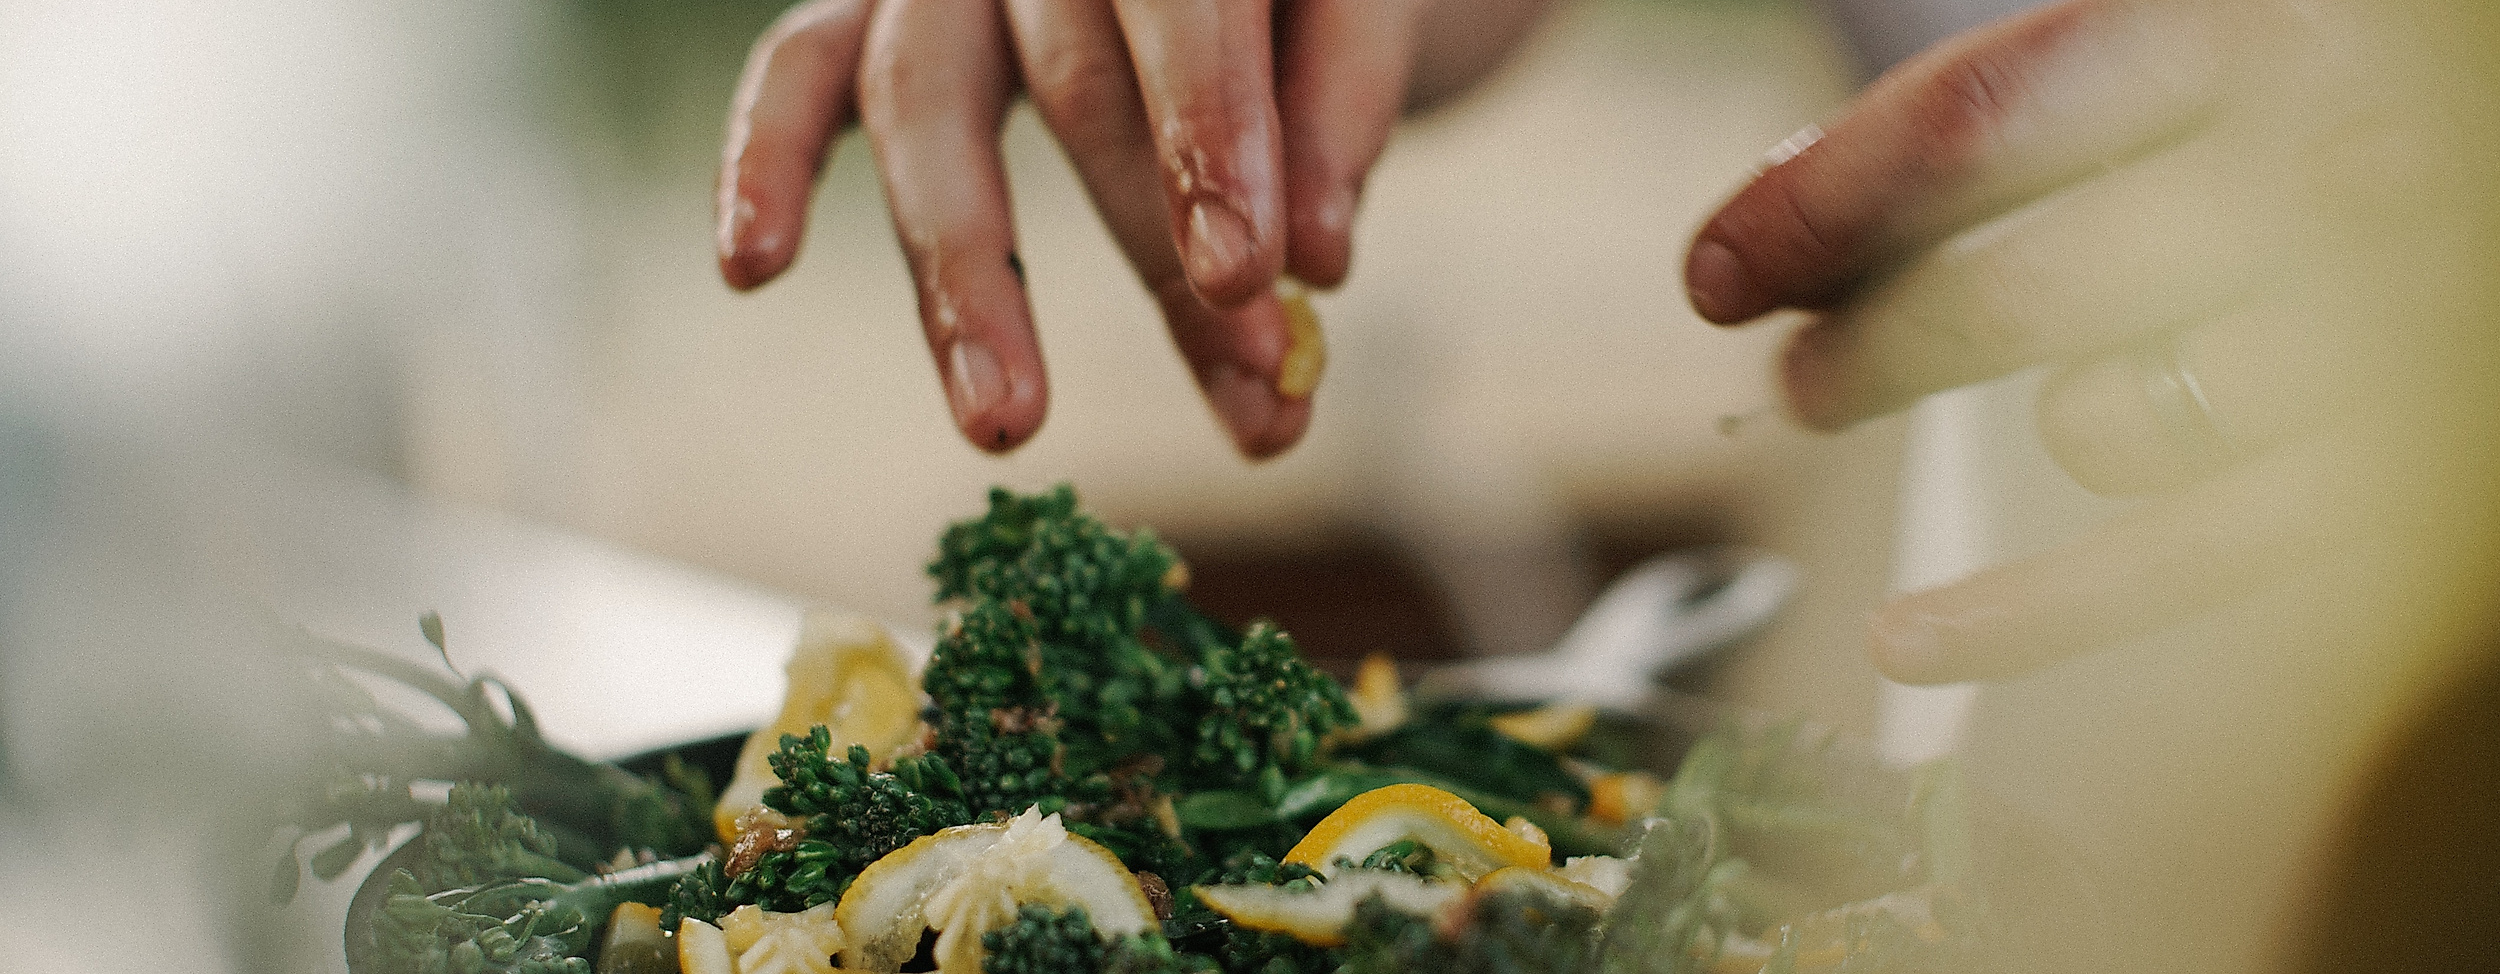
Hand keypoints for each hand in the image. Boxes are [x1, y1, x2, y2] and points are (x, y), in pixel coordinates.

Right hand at [714, 0, 1548, 457]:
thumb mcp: (1357, 14)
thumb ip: (1340, 117)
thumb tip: (1315, 267)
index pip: (1184, 3)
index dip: (1214, 137)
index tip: (1249, 277)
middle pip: (1074, 78)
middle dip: (1157, 246)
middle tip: (1245, 380)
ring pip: (919, 96)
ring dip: (967, 275)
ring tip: (1008, 423)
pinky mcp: (869, 8)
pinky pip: (798, 68)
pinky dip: (769, 160)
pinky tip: (749, 266)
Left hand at [1686, 0, 2499, 682]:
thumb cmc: (2365, 117)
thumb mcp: (2226, 47)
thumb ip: (2043, 107)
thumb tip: (1786, 201)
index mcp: (2256, 34)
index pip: (1971, 126)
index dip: (1814, 205)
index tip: (1716, 270)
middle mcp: (2318, 178)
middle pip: (2004, 291)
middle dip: (1867, 350)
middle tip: (1798, 385)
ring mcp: (2369, 342)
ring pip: (2098, 425)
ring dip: (2045, 427)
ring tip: (2066, 408)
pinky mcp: (2390, 491)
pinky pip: (2168, 570)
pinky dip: (2024, 615)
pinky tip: (1910, 631)